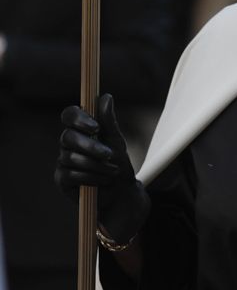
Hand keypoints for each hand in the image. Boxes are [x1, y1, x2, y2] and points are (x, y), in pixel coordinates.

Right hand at [55, 93, 149, 243]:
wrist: (121, 192)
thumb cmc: (118, 163)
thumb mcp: (117, 141)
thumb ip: (109, 121)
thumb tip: (105, 96)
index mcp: (81, 129)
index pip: (69, 115)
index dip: (78, 118)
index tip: (96, 127)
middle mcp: (68, 143)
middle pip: (68, 137)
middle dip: (90, 146)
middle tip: (109, 155)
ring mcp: (63, 160)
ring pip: (71, 157)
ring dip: (96, 165)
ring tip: (112, 171)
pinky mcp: (62, 179)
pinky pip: (70, 174)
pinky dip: (90, 177)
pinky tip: (102, 181)